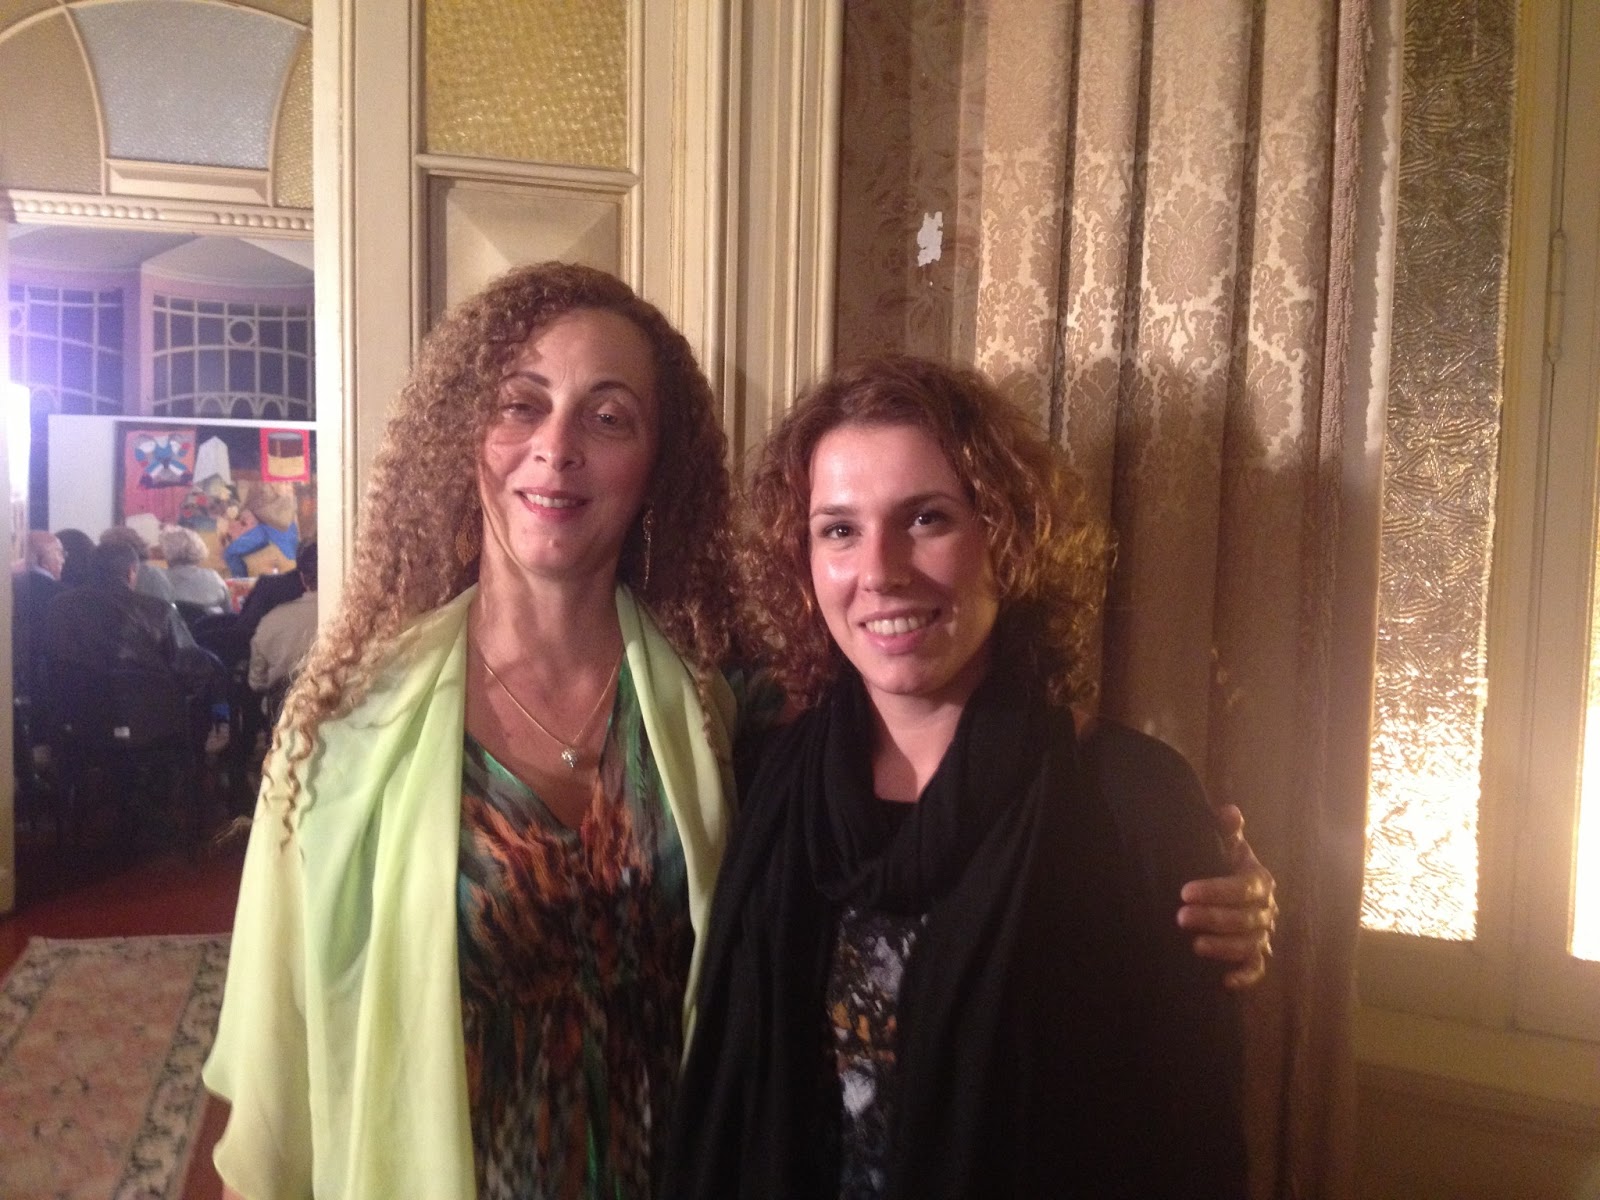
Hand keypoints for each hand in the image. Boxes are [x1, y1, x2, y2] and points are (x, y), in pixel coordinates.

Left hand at [1177, 804, 1277, 988]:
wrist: (1224, 891)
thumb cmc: (1220, 864)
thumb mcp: (1222, 845)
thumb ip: (1225, 829)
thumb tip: (1229, 811)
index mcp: (1260, 881)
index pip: (1244, 887)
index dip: (1216, 890)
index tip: (1185, 892)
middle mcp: (1266, 909)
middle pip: (1246, 918)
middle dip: (1214, 919)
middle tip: (1181, 917)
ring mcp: (1262, 934)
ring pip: (1251, 945)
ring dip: (1224, 947)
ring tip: (1195, 945)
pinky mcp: (1255, 955)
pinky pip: (1257, 969)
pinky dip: (1245, 977)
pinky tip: (1225, 982)